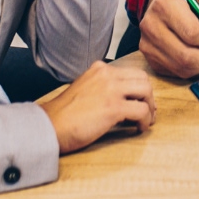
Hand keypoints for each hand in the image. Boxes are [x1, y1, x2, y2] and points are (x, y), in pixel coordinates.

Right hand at [40, 61, 155, 153]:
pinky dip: (145, 121)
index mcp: (99, 69)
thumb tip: (124, 100)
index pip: (130, 72)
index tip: (140, 101)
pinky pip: (142, 110)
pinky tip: (138, 129)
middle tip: (148, 111)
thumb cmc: (64, 114)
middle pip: (142, 79)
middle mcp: (107, 74)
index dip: (139, 88)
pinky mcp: (114, 107)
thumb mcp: (84, 89)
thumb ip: (102, 88)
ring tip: (146, 120)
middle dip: (149, 95)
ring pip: (146, 91)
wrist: (49, 126)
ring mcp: (111, 89)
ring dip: (150, 107)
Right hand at [138, 0, 198, 78]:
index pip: (191, 32)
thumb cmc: (190, 1)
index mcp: (165, 4)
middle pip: (185, 55)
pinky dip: (193, 69)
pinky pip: (176, 72)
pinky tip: (198, 57)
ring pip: (182, 67)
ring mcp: (147, 44)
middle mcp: (151, 25)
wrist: (165, 6)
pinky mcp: (150, 59)